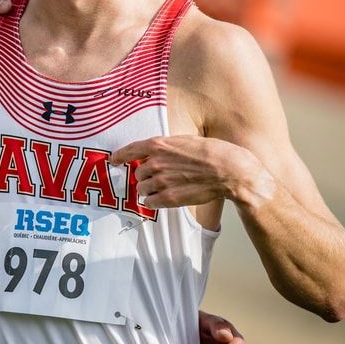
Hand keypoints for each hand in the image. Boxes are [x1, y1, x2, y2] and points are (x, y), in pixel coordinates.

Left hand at [110, 135, 271, 209]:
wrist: (230, 171)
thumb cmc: (214, 152)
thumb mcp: (187, 141)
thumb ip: (168, 147)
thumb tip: (158, 152)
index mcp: (159, 145)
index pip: (130, 150)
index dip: (120, 156)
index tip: (114, 160)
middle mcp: (156, 163)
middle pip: (138, 173)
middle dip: (145, 175)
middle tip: (159, 177)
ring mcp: (161, 181)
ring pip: (142, 188)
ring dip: (148, 189)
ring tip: (163, 187)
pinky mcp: (168, 198)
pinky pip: (149, 202)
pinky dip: (153, 201)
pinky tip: (163, 198)